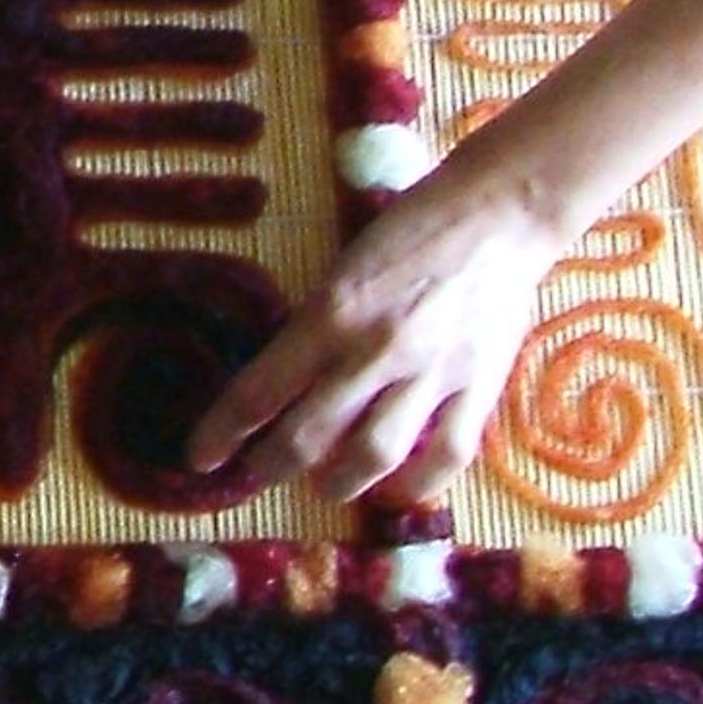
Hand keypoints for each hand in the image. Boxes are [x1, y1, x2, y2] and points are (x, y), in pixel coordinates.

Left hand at [187, 171, 565, 504]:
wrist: (500, 213)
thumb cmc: (412, 230)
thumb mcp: (342, 270)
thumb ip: (317, 327)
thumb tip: (284, 384)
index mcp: (331, 313)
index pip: (258, 391)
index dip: (222, 433)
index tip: (201, 458)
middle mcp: (375, 350)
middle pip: (307, 436)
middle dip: (272, 465)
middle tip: (260, 472)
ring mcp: (431, 373)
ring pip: (372, 456)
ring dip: (338, 483)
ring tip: (323, 487)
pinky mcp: (480, 386)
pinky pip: (446, 455)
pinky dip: (415, 485)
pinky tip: (394, 490)